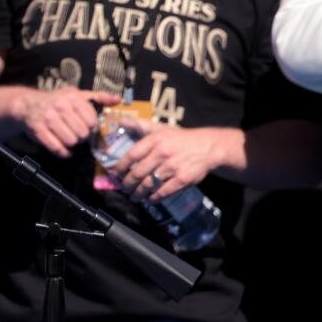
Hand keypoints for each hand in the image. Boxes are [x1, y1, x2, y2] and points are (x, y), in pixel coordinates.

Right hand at [16, 87, 123, 158]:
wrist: (28, 105)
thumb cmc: (57, 101)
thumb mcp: (77, 94)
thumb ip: (99, 97)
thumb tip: (118, 99)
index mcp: (72, 96)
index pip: (91, 120)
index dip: (91, 126)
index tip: (86, 125)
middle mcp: (60, 106)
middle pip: (82, 133)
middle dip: (82, 136)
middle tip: (77, 133)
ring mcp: (48, 119)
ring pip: (71, 141)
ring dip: (72, 144)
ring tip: (70, 138)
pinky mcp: (39, 131)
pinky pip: (57, 148)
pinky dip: (63, 152)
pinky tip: (65, 149)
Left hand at [104, 114, 234, 201]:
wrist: (207, 147)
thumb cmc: (180, 138)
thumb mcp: (161, 128)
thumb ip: (140, 125)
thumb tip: (121, 121)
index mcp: (155, 140)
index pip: (132, 155)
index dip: (120, 166)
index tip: (114, 174)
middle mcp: (162, 153)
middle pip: (138, 172)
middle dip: (127, 183)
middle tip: (123, 188)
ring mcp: (172, 167)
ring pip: (149, 184)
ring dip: (138, 193)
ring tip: (133, 196)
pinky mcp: (182, 180)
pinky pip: (163, 192)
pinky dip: (154, 198)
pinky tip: (150, 199)